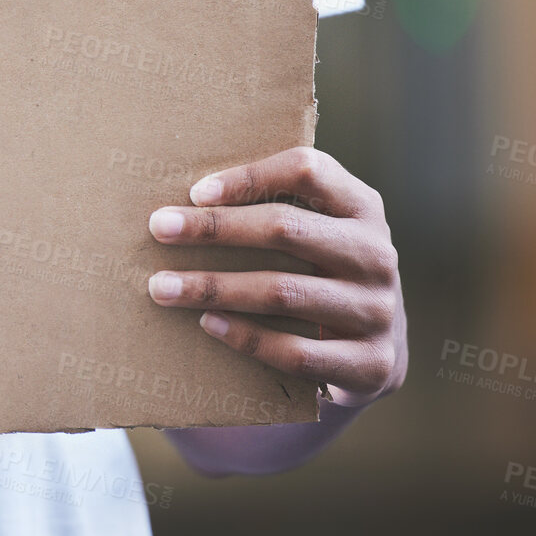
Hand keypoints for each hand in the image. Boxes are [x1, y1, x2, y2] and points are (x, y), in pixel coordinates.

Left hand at [145, 147, 406, 407]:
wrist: (375, 353)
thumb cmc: (320, 274)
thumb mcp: (314, 233)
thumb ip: (272, 208)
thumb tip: (181, 201)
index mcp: (361, 207)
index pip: (307, 171)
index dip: (249, 177)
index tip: (194, 192)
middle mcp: (376, 254)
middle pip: (286, 229)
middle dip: (214, 228)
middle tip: (158, 229)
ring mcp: (378, 310)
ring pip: (283, 292)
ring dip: (213, 287)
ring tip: (162, 286)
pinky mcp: (373, 363)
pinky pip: (297, 350)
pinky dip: (246, 337)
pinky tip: (207, 323)